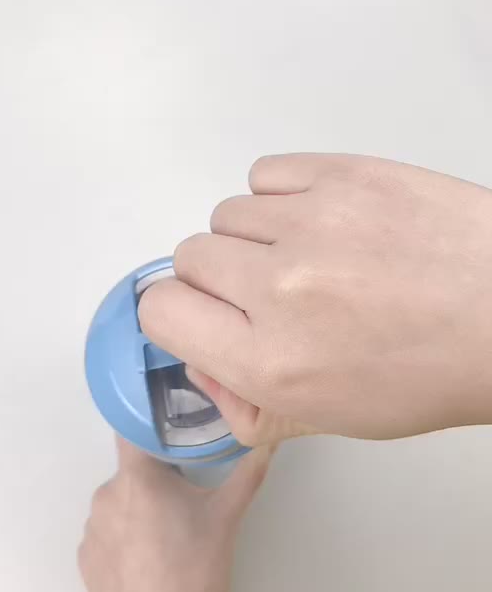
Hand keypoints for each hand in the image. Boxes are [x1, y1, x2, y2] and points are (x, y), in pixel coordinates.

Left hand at [78, 436, 273, 591]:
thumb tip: (267, 442)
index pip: (130, 431)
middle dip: (154, 479)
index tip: (165, 429)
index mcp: (136, 477)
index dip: (146, 425)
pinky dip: (122, 536)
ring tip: (165, 535)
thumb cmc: (194, 566)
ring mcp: (90, 529)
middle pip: (131, 472)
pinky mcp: (84, 557)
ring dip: (137, 508)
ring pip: (118, 502)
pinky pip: (105, 532)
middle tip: (182, 500)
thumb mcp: (226, 517)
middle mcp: (105, 495)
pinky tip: (146, 555)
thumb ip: (247, 474)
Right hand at [139, 153, 491, 442]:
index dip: (177, 313)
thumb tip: (202, 358)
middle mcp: (279, 288)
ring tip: (309, 253)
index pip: (161, 311)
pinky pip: (266, 174)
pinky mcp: (341, 173)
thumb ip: (248, 402)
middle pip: (189, 256)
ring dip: (256, 237)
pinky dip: (281, 196)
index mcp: (271, 364)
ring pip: (227, 214)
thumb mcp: (332, 418)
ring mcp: (311, 221)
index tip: (204, 313)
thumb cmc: (431, 368)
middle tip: (269, 289)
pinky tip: (319, 218)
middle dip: (220, 278)